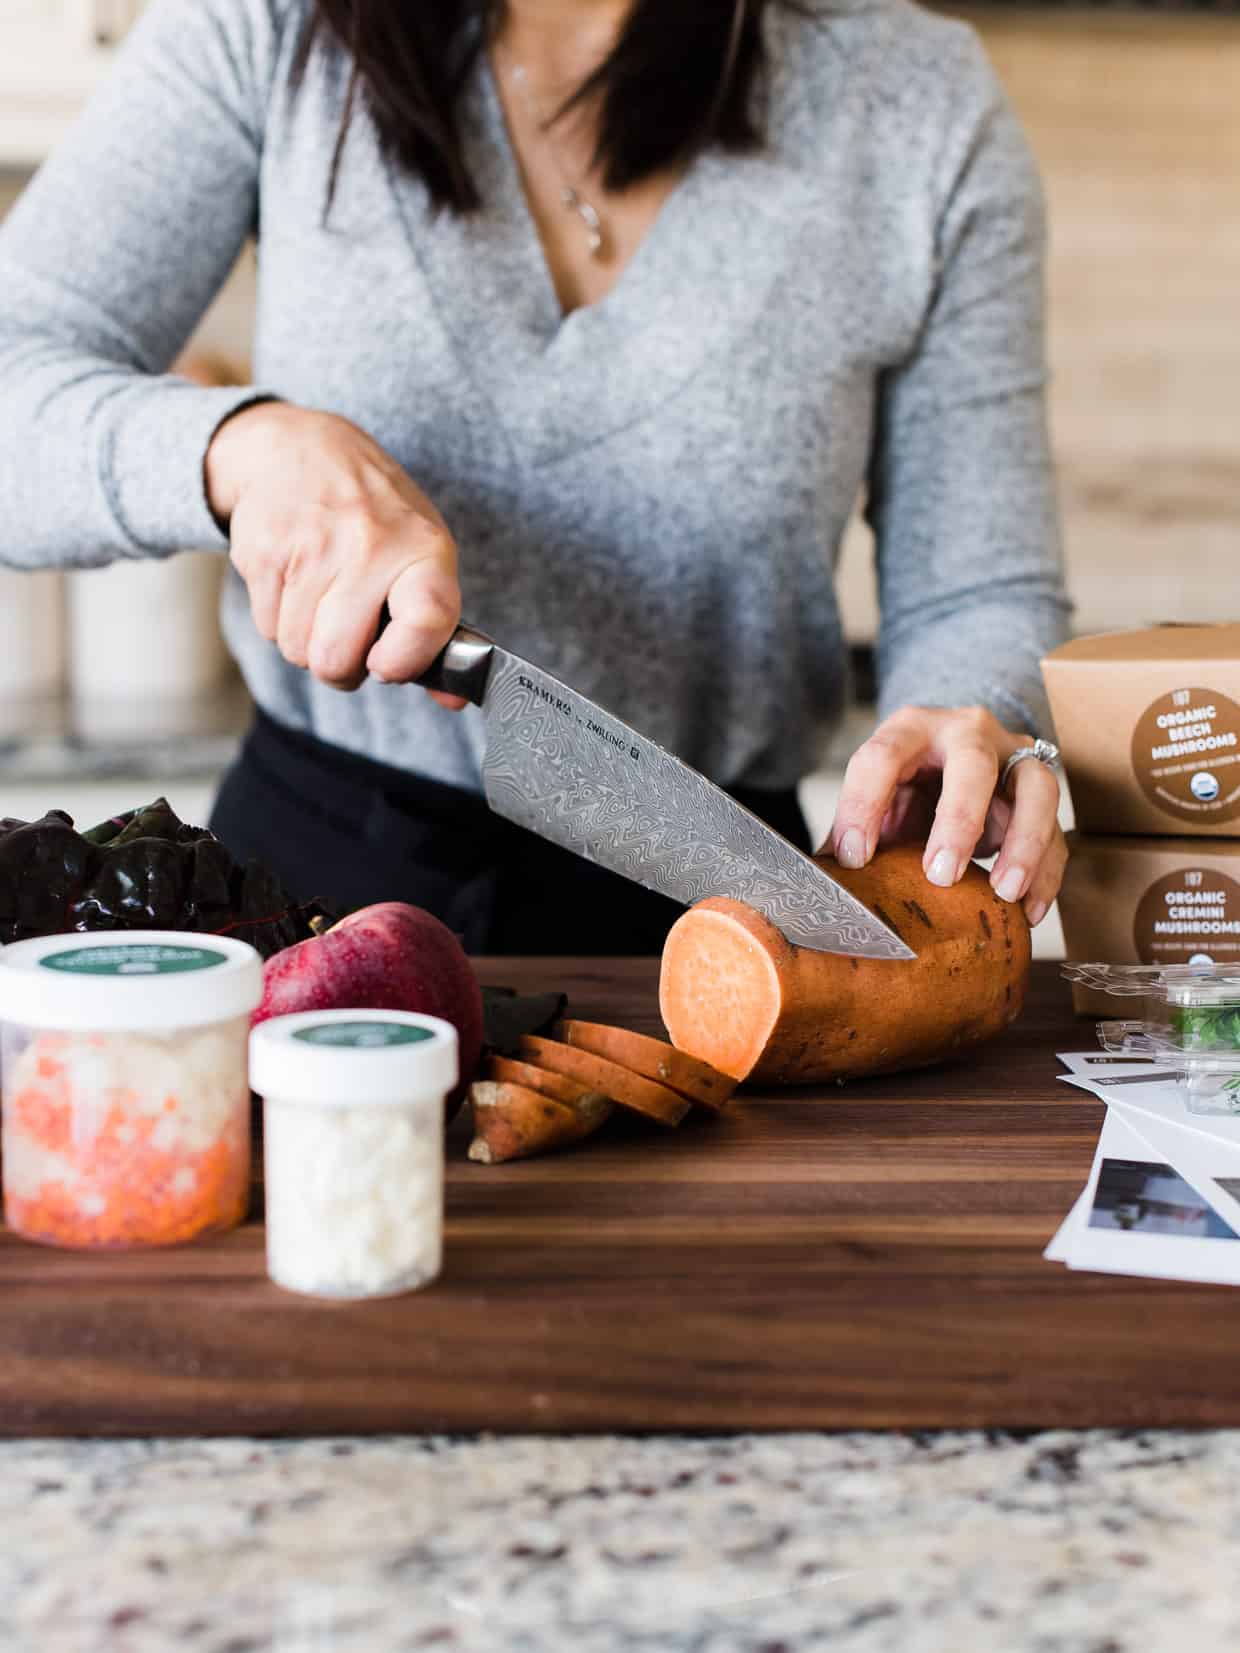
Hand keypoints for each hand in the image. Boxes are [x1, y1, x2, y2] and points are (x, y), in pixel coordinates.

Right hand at [205, 402, 464, 702]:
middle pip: (336, 659)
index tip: (387, 666)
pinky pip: (268, 628)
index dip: (404, 660)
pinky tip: (295, 583)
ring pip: (297, 651)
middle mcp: (368, 546)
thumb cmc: (374, 515)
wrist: (299, 448)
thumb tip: (453, 697)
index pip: (427, 619)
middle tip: (348, 640)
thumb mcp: (421, 553)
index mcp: (423, 550)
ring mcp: (310, 549)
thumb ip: (436, 629)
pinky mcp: (262, 552)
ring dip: (307, 643)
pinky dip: (280, 620)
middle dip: (339, 667)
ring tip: (322, 602)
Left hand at [828, 705, 1065, 926]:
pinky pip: (1058, 830)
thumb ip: (851, 830)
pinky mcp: (1041, 792)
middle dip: (959, 820)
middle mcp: (967, 733)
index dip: (863, 807)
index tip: (855, 859)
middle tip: (940, 875)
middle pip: (974, 763)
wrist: (950, 757)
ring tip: (1004, 892)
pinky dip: (1047, 872)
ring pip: (1036, 787)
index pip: (882, 757)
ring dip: (1024, 843)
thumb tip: (821, 881)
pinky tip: (1029, 909)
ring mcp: (1013, 757)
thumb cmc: (906, 785)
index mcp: (910, 729)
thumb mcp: (876, 797)